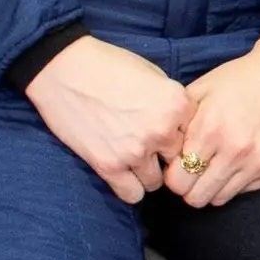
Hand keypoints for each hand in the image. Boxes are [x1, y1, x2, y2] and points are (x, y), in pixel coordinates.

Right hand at [25, 35, 192, 204]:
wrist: (63, 69)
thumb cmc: (108, 66)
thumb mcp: (153, 74)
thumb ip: (172, 103)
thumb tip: (182, 126)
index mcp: (177, 104)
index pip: (196, 136)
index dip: (180, 136)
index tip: (168, 134)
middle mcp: (162, 130)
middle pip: (180, 161)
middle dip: (166, 157)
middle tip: (150, 149)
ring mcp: (135, 151)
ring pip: (156, 182)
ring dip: (147, 174)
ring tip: (133, 160)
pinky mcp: (108, 165)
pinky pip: (132, 194)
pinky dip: (129, 188)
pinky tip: (122, 175)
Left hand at [171, 34, 259, 206]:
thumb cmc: (242, 79)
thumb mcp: (202, 90)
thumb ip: (180, 122)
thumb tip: (165, 150)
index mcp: (210, 131)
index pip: (177, 181)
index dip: (172, 177)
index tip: (177, 168)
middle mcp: (235, 151)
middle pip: (196, 197)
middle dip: (189, 188)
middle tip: (193, 174)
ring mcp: (259, 163)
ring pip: (220, 199)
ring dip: (213, 187)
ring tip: (215, 168)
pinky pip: (246, 191)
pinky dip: (237, 181)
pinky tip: (240, 161)